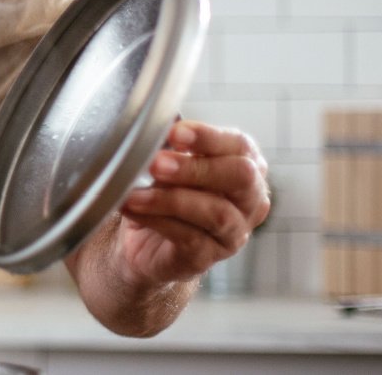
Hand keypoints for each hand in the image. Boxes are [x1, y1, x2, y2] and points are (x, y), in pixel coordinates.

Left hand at [116, 119, 271, 288]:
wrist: (144, 241)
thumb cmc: (165, 191)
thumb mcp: (170, 161)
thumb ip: (172, 144)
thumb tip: (158, 124)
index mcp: (245, 166)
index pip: (240, 146)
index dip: (209, 137)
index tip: (175, 132)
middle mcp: (249, 200)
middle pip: (240, 177)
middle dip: (196, 167)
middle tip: (157, 163)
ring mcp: (233, 232)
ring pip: (215, 212)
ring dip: (170, 198)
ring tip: (135, 191)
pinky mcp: (208, 257)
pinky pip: (188, 237)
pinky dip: (156, 219)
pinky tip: (132, 207)